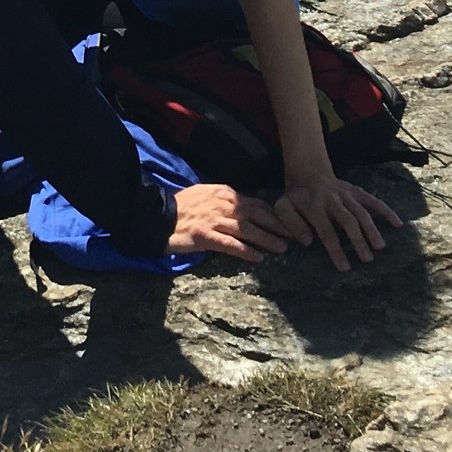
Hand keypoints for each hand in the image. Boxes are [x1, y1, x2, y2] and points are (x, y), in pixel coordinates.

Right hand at [166, 183, 289, 262]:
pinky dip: (246, 251)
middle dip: (276, 225)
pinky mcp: (206, 236)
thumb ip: (226, 201)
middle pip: (256, 215)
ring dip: (267, 239)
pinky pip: (231, 245)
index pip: (255, 203)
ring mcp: (214, 220)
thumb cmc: (182, 207)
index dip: (273, 214)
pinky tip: (258, 258)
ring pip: (247, 230)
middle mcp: (223, 204)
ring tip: (282, 248)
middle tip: (293, 236)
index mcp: (224, 193)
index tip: (287, 223)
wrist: (158, 216)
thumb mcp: (207, 195)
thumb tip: (246, 209)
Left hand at [270, 171, 402, 272]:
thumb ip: (292, 223)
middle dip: (358, 240)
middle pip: (348, 221)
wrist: (308, 172)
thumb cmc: (296, 197)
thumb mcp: (283, 207)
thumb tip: (307, 241)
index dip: (336, 249)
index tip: (345, 267)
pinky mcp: (357, 192)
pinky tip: (397, 224)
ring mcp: (347, 195)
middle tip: (367, 258)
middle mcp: (333, 200)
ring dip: (372, 229)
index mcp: (314, 206)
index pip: (326, 231)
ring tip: (380, 247)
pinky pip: (373, 200)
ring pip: (362, 212)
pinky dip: (386, 211)